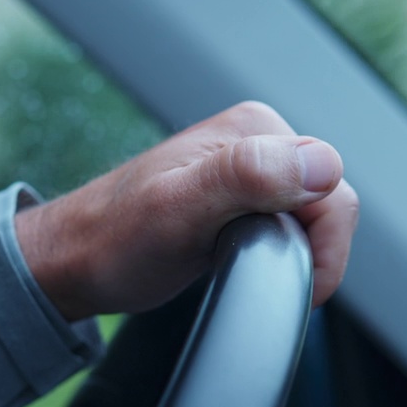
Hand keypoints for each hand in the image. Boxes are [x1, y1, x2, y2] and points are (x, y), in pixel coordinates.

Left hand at [15, 101, 358, 320]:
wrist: (74, 263)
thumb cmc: (114, 240)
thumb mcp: (180, 208)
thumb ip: (249, 176)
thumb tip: (322, 164)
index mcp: (255, 128)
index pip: (332, 184)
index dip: (322, 243)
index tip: (286, 278)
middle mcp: (259, 141)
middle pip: (329, 202)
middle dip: (306, 250)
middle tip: (249, 271)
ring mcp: (251, 171)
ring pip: (313, 220)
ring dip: (290, 254)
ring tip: (235, 265)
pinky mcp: (243, 201)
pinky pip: (291, 228)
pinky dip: (277, 255)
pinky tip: (236, 262)